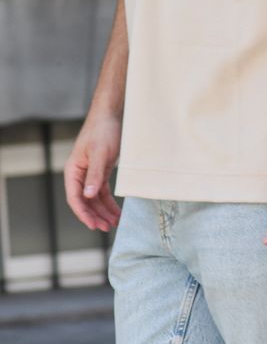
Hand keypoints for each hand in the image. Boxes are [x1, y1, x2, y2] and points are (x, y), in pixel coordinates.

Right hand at [64, 113, 121, 231]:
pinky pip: (103, 191)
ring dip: (103, 211)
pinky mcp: (101, 171)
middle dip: (95, 216)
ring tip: (114, 223)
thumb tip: (88, 196)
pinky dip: (109, 202)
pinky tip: (116, 211)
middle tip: (107, 228)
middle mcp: (79, 175)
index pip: (75, 198)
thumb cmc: (103, 131)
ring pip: (94, 199)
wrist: (111, 115)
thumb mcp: (101, 153)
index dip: (83, 213)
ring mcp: (90, 174)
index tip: (93, 225)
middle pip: (85, 201)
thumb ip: (95, 175)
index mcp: (73, 171)